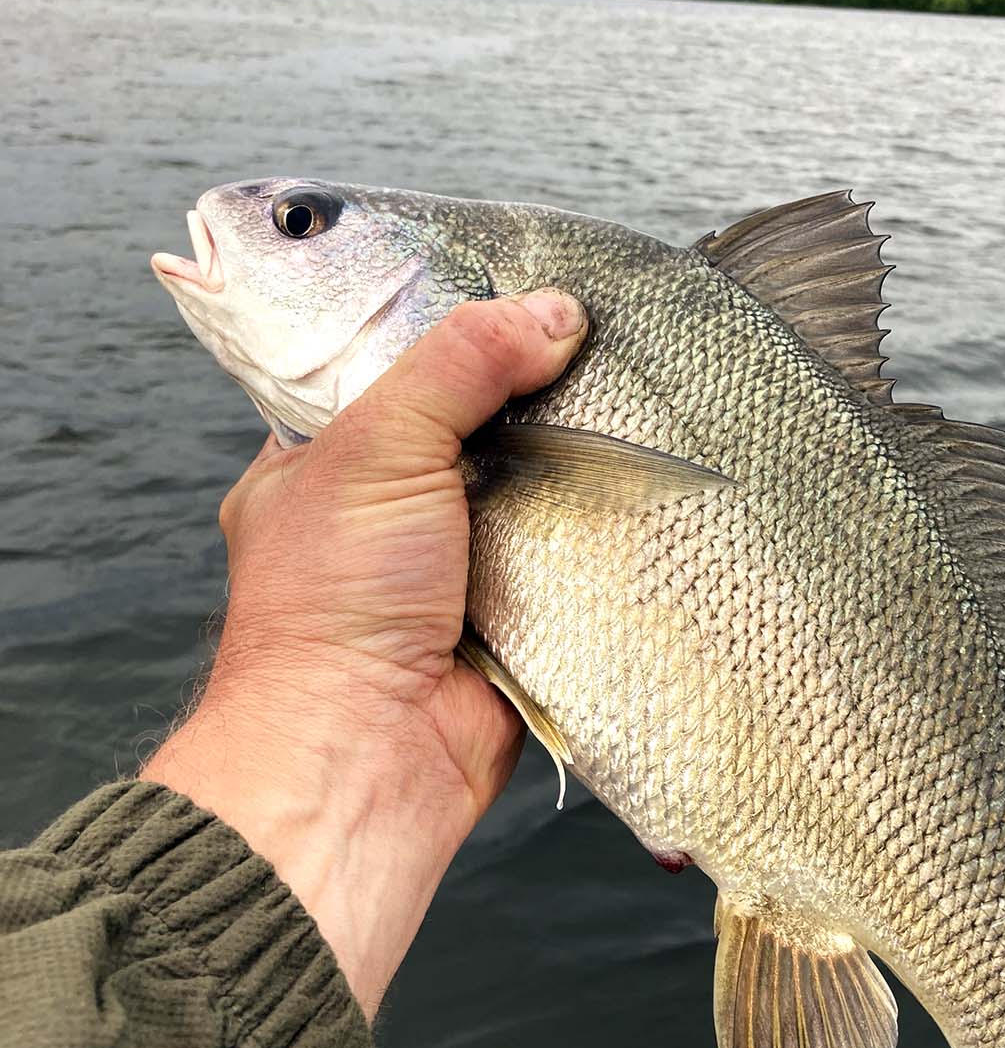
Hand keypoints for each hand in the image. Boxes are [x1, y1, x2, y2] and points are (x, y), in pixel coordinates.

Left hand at [142, 290, 587, 1018]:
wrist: (368, 754)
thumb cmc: (335, 599)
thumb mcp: (377, 445)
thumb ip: (461, 363)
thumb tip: (555, 312)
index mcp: (320, 460)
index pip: (394, 368)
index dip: (458, 328)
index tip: (529, 293)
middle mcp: (384, 510)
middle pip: (473, 425)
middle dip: (530, 393)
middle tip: (597, 339)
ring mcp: (450, 566)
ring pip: (526, 487)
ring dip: (571, 460)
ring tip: (639, 393)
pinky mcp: (511, 614)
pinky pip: (564, 554)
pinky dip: (596, 528)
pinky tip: (642, 480)